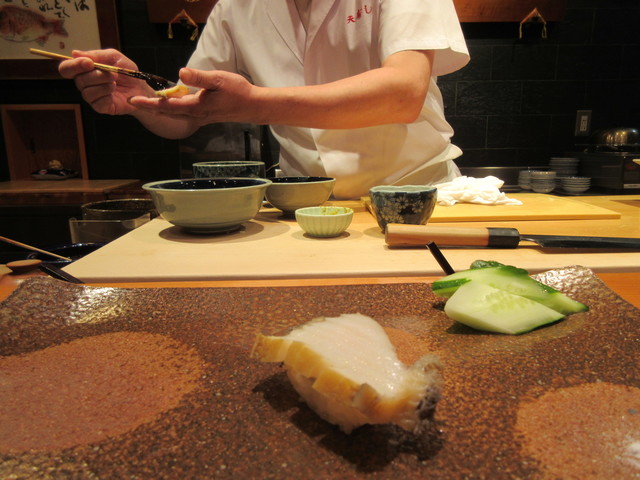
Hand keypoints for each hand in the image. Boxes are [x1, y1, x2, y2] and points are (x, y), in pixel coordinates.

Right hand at [58, 49, 154, 115]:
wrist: (140, 88)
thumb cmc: (126, 72)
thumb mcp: (113, 57)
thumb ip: (96, 55)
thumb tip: (74, 53)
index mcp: (84, 70)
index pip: (66, 69)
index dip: (74, 65)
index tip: (89, 63)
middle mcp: (85, 84)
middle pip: (79, 80)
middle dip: (98, 75)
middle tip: (113, 75)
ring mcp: (92, 97)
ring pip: (87, 92)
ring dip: (104, 86)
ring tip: (115, 84)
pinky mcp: (100, 107)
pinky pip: (96, 103)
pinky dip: (106, 96)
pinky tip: (114, 94)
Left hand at [129, 68, 258, 126]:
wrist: (252, 106)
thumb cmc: (238, 92)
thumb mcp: (219, 80)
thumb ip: (199, 77)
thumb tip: (181, 73)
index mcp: (196, 107)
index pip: (168, 105)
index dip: (150, 103)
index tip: (134, 100)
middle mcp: (195, 115)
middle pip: (168, 113)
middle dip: (150, 108)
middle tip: (133, 103)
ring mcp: (200, 117)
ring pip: (175, 114)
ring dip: (160, 109)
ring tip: (147, 103)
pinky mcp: (204, 115)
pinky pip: (183, 114)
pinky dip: (172, 110)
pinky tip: (170, 105)